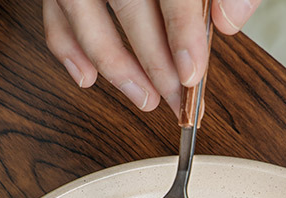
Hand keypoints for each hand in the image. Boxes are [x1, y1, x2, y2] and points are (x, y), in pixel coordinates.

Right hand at [43, 0, 259, 115]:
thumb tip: (230, 20)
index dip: (182, 31)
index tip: (191, 73)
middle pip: (128, 4)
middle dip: (154, 63)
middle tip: (176, 99)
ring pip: (82, 12)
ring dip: (113, 65)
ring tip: (144, 97)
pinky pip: (54, 12)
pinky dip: (67, 47)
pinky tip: (88, 77)